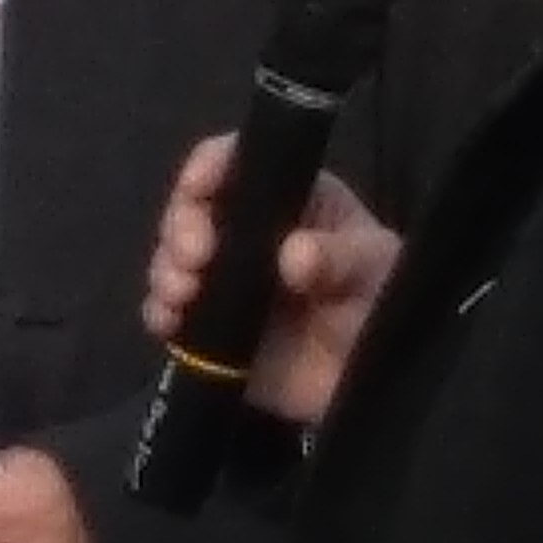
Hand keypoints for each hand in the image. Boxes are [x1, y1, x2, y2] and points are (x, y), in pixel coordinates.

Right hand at [141, 135, 399, 431]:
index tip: (199, 188)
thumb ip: (338, 259)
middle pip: (192, 210)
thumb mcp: (372, 271)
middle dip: (181, 227)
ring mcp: (224, 281)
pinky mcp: (209, 328)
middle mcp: (246, 231)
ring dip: (166, 270)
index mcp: (289, 196)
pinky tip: (171, 321)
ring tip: (183, 293)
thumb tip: (292, 255)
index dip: (211, 166)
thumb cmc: (381, 304)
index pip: (238, 161)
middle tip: (194, 256)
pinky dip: (161, 313)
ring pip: (172, 260)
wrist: (375, 381)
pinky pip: (170, 314)